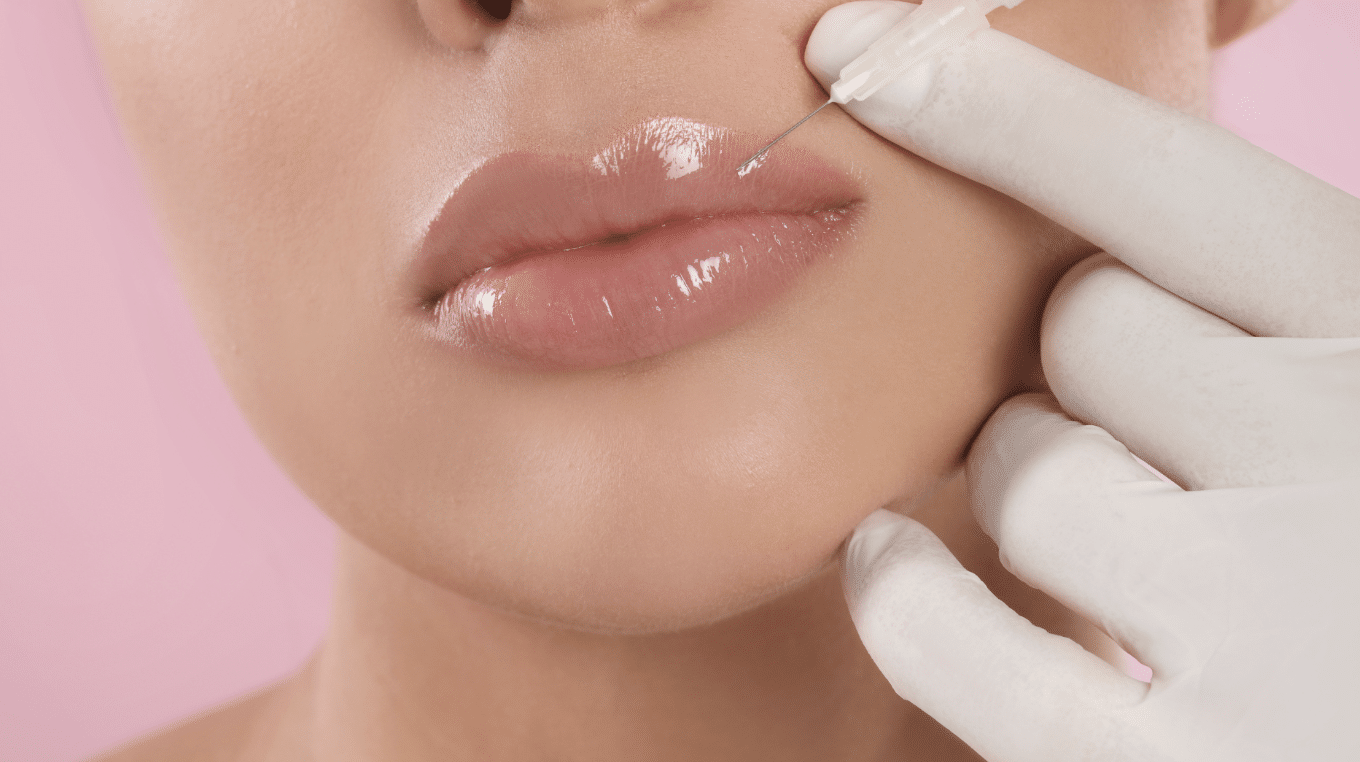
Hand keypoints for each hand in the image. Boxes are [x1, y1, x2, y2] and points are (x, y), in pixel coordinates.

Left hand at [807, 3, 1359, 759]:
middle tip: (1162, 435)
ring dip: (1034, 493)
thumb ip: (1264, 295)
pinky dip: (909, 595)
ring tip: (1137, 548)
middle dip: (1084, 370)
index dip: (1008, 105)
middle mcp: (1345, 454)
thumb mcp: (1353, 377)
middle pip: (1083, 329)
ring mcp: (1269, 621)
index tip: (867, 50)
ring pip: (1022, 471)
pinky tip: (905, 573)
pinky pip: (948, 632)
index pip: (1168, 180)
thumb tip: (1078, 176)